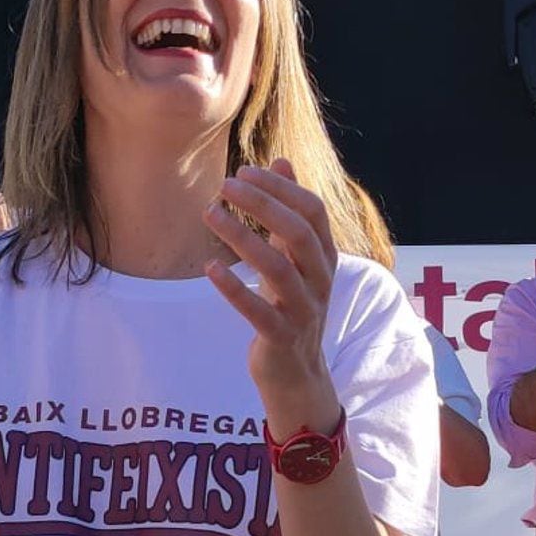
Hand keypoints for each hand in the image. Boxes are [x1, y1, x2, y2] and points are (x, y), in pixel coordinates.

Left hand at [204, 159, 339, 415]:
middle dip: (261, 204)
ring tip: (210, 214)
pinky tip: (211, 268)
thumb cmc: (292, 305)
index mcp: (325, 257)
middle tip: (224, 186)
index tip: (244, 171)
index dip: (280, 188)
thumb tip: (281, 162)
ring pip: (277, 267)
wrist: (297, 373)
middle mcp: (320, 280)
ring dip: (241, 237)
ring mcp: (303, 310)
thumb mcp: (296, 258)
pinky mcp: (281, 337)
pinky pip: (258, 310)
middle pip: (297, 232)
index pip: (312, 210)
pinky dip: (234, 289)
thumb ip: (289, 212)